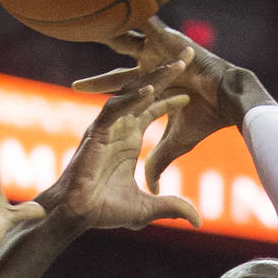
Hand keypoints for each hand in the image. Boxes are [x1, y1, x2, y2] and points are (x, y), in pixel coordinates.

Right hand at [45, 56, 200, 230]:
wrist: (78, 215)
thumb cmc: (104, 211)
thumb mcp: (147, 208)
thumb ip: (172, 207)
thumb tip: (198, 221)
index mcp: (129, 140)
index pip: (153, 111)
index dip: (171, 99)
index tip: (192, 91)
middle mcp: (119, 129)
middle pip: (146, 94)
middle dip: (167, 74)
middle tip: (189, 55)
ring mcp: (107, 128)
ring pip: (133, 95)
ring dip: (155, 78)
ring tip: (177, 64)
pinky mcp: (96, 132)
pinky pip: (115, 110)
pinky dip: (132, 99)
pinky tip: (151, 89)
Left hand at [73, 17, 261, 192]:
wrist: (230, 100)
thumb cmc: (207, 119)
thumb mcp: (176, 143)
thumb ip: (159, 161)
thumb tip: (151, 188)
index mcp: (151, 93)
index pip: (121, 100)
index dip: (103, 108)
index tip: (86, 124)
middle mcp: (151, 72)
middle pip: (118, 78)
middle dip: (98, 84)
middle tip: (75, 87)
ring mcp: (159, 55)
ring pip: (126, 46)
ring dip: (109, 39)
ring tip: (88, 32)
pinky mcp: (168, 41)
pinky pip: (146, 25)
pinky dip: (132, 17)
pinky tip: (114, 9)